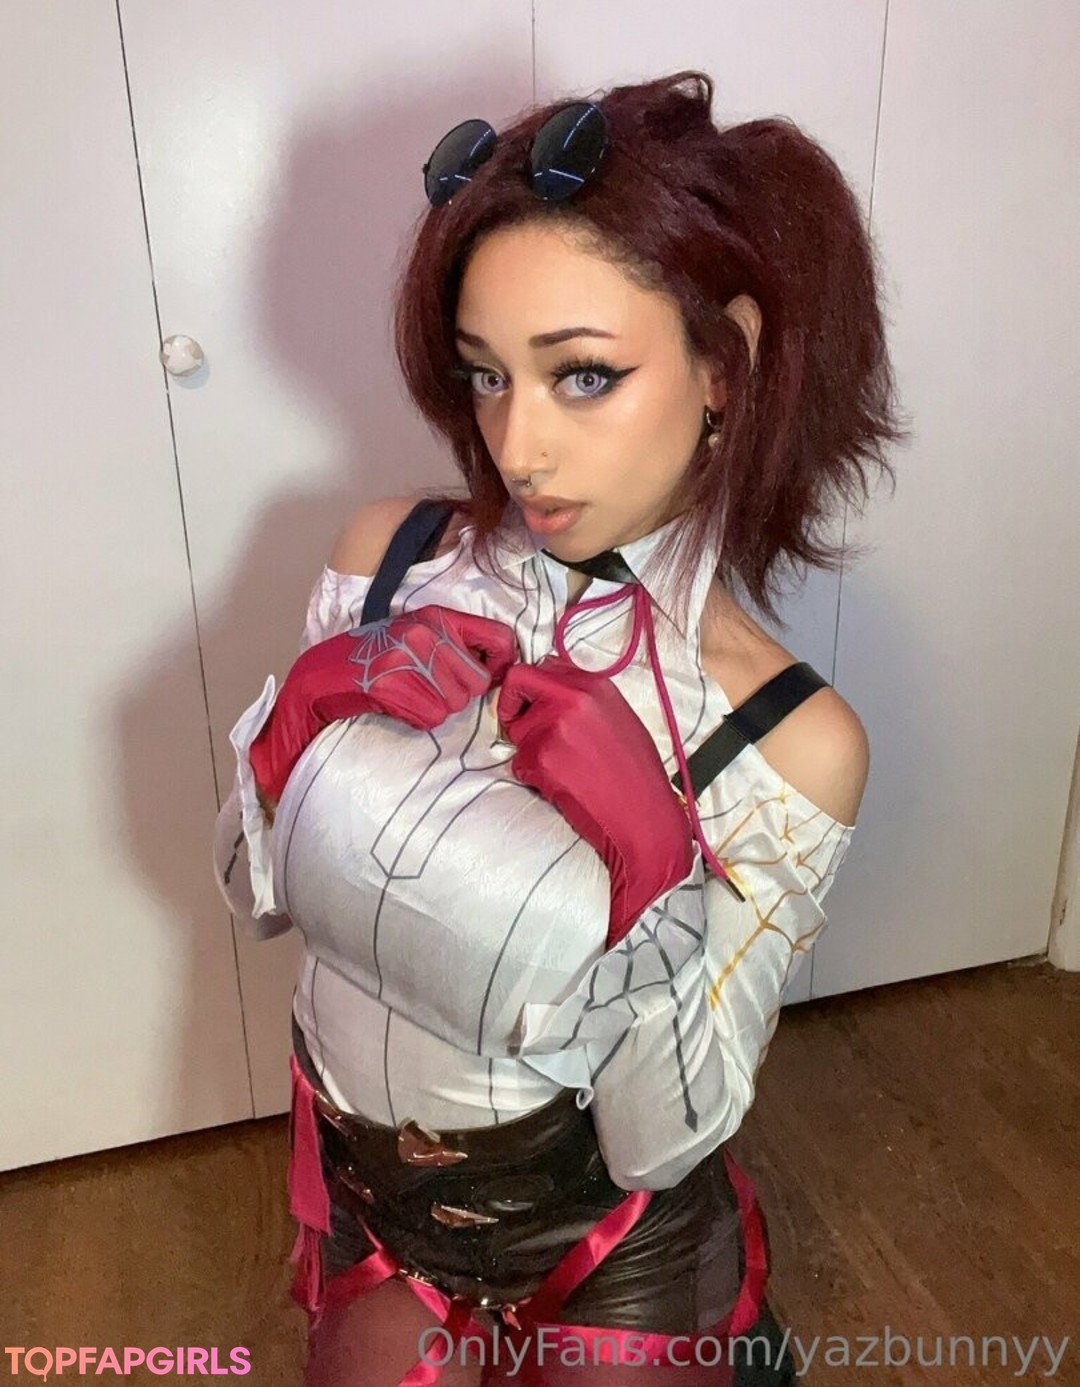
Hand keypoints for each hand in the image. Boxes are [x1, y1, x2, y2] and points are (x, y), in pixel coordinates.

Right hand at [250, 605, 516, 805]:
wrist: (322, 673)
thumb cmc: (373, 658)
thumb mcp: (416, 637)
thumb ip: (453, 646)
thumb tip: (494, 670)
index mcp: (438, 618)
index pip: (499, 638)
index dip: (502, 662)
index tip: (489, 676)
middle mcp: (427, 635)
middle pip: (476, 683)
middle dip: (458, 695)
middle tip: (430, 691)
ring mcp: (408, 660)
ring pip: (454, 705)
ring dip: (435, 709)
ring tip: (408, 696)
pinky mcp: (392, 686)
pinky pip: (430, 718)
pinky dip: (416, 719)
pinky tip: (395, 706)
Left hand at [497, 656, 693, 947]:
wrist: (643, 814)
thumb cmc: (635, 773)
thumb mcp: (616, 718)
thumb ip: (582, 700)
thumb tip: (549, 695)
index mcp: (595, 685)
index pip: (541, 666)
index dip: (530, 687)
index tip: (529, 704)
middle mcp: (572, 697)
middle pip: (517, 682)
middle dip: (512, 706)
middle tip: (526, 733)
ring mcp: (554, 725)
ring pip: (516, 731)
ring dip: (529, 751)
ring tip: (564, 769)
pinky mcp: (541, 757)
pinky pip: (519, 763)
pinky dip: (533, 777)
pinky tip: (563, 784)